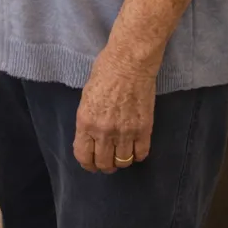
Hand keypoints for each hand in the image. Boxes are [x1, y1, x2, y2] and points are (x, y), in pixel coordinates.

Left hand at [73, 46, 157, 172]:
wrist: (130, 61)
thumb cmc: (105, 72)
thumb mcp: (87, 97)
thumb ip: (88, 120)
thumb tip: (91, 137)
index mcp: (85, 122)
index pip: (83, 156)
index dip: (87, 163)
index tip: (91, 163)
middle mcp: (104, 131)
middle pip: (104, 163)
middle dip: (104, 165)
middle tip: (107, 160)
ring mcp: (125, 132)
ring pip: (123, 161)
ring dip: (121, 160)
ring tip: (121, 153)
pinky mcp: (144, 129)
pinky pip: (141, 153)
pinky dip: (137, 154)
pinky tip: (135, 147)